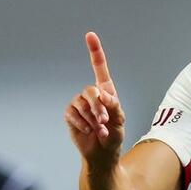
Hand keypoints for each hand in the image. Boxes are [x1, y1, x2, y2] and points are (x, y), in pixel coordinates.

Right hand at [65, 32, 125, 166]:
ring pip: (81, 104)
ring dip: (91, 119)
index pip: (99, 68)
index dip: (95, 51)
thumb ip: (114, 106)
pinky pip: (72, 114)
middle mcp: (91, 95)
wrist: (102, 154)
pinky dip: (82, 124)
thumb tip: (103, 94)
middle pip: (90, 91)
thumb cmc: (114, 136)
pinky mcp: (70, 114)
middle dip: (98, 107)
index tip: (90, 35)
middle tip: (104, 121)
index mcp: (106, 92)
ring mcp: (79, 104)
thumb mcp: (120, 121)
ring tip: (99, 131)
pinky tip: (88, 131)